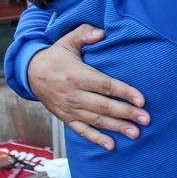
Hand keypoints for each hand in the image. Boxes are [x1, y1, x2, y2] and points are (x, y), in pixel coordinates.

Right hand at [26, 24, 148, 150]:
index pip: (105, 85)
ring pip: (97, 120)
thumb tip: (102, 32)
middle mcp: (74, 94)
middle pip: (104, 106)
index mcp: (77, 75)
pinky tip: (111, 145)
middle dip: (127, 113)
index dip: (124, 92)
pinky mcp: (66, 118)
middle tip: (146, 119)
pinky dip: (96, 139)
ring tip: (135, 133)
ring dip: (117, 127)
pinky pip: (82, 131)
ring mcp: (70, 109)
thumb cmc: (55, 56)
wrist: (30, 74)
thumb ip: (85, 34)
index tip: (141, 100)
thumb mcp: (68, 40)